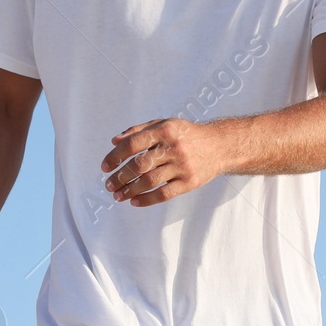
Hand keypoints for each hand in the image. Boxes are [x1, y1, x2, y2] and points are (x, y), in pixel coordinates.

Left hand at [101, 118, 229, 206]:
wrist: (220, 146)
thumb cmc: (186, 134)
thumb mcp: (165, 124)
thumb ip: (139, 131)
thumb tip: (114, 141)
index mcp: (165, 130)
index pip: (133, 144)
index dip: (116, 156)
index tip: (105, 166)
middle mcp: (173, 148)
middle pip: (140, 165)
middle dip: (120, 177)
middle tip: (109, 185)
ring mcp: (182, 166)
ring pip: (150, 181)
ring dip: (130, 190)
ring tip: (118, 195)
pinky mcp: (190, 183)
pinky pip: (164, 194)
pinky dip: (146, 200)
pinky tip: (134, 202)